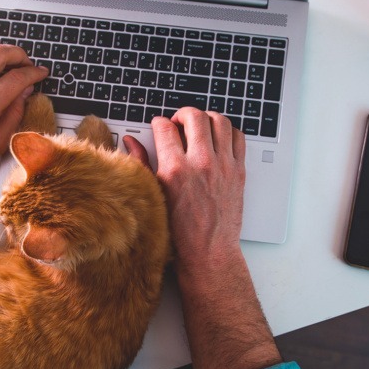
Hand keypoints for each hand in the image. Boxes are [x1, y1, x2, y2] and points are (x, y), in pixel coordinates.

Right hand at [127, 110, 280, 368]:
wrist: (209, 253)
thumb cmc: (179, 233)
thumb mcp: (152, 197)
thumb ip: (140, 164)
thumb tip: (130, 141)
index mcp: (174, 170)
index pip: (165, 126)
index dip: (159, 124)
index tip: (159, 129)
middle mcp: (200, 164)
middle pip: (194, 116)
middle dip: (182, 114)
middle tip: (178, 123)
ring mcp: (223, 166)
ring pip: (219, 121)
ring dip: (207, 119)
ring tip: (199, 128)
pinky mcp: (238, 171)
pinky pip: (238, 136)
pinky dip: (227, 131)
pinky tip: (217, 139)